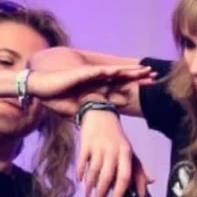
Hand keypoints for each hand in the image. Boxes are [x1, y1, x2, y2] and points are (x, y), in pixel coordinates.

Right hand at [27, 65, 153, 114]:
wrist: (41, 89)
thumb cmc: (56, 99)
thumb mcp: (77, 111)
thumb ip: (89, 114)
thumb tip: (97, 126)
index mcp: (97, 87)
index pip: (119, 86)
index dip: (134, 86)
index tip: (149, 87)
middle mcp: (97, 79)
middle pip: (122, 77)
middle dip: (138, 76)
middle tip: (155, 75)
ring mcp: (90, 75)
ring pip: (114, 72)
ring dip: (130, 71)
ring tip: (145, 70)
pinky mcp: (81, 74)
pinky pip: (98, 73)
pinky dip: (110, 72)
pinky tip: (121, 71)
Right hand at [77, 111, 154, 196]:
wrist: (100, 115)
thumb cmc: (116, 139)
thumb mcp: (129, 152)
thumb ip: (138, 171)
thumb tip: (146, 189)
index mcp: (126, 153)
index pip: (124, 177)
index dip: (119, 194)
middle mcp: (113, 150)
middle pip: (107, 177)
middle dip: (101, 194)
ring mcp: (98, 147)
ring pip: (93, 172)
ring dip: (90, 187)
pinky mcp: (85, 144)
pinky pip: (82, 162)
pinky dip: (81, 173)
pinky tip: (81, 181)